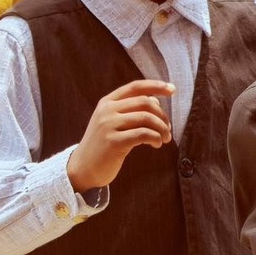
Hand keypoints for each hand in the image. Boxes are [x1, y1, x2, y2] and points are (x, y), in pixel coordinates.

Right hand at [66, 78, 173, 192]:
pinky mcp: (113, 142)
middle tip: (168, 129)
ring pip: (146, 118)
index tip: (172, 89)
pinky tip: (157, 144)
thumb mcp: (112, 123)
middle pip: (145, 102)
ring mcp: (108, 126)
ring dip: (162, 128)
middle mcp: (107, 111)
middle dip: (162, 115)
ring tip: (165, 138)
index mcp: (107, 102)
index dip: (156, 86)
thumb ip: (131, 111)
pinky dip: (155, 137)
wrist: (83, 168)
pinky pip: (143, 134)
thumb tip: (156, 101)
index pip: (135, 87)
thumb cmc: (103, 145)